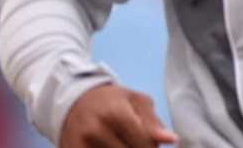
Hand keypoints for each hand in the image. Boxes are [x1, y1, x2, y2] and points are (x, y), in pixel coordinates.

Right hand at [59, 84, 176, 147]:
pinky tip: (106, 145)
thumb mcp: (134, 101)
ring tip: (119, 142)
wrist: (72, 99)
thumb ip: (154, 122)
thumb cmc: (109, 101)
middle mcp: (96, 130)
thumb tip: (171, 139)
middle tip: (131, 141)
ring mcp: (81, 143)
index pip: (145, 146)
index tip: (148, 143)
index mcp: (115, 114)